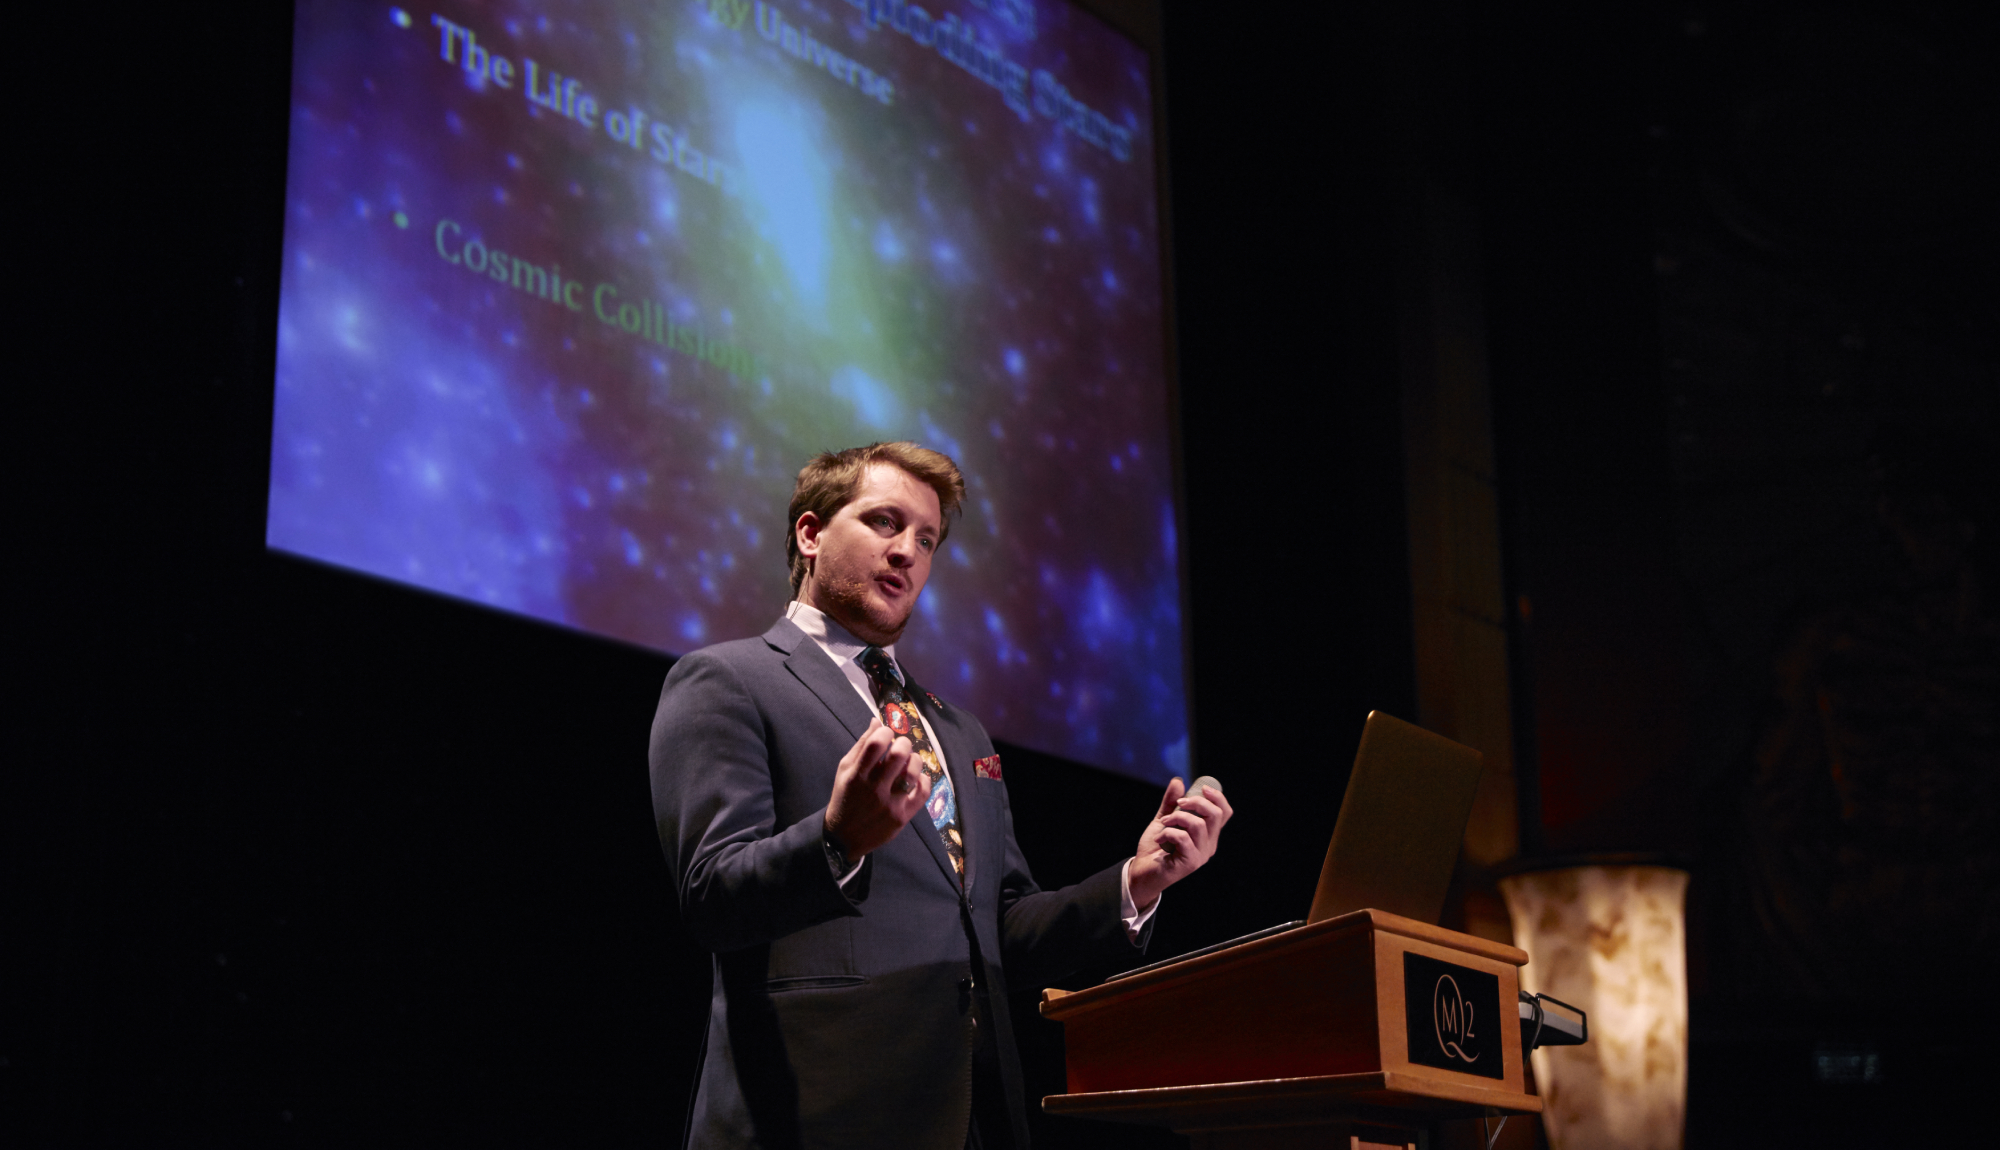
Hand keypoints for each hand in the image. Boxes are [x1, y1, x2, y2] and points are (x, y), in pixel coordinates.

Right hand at [824, 717, 930, 858]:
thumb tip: (877, 721)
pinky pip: (922, 793)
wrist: (843, 838)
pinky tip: (916, 778)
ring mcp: (889, 804)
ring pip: (913, 773)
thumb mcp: (845, 770)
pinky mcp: (902, 817)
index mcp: (856, 775)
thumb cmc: (845, 797)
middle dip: (903, 743)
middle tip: (901, 746)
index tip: (886, 734)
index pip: (876, 743)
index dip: (886, 732)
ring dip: (915, 760)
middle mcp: (874, 789)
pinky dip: (923, 780)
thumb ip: (861, 745)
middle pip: (899, 755)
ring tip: (909, 762)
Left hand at [1127, 778, 1232, 911]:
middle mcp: (1209, 844)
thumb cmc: (1156, 847)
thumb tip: (1178, 781)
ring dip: (1177, 817)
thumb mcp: (1164, 820)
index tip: (1201, 787)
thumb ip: (1171, 802)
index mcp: (1208, 833)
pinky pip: (1183, 838)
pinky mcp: (1190, 863)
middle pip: (1216, 815)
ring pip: (1199, 825)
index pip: (1224, 812)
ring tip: (1164, 822)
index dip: (1218, 797)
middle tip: (1179, 803)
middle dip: (1197, 802)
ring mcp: (1201, 855)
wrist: (1142, 870)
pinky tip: (1159, 837)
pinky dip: (1168, 832)